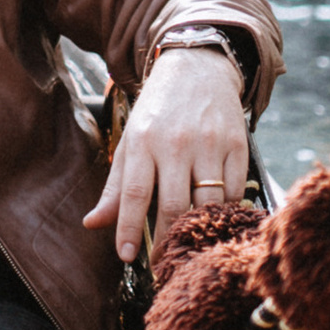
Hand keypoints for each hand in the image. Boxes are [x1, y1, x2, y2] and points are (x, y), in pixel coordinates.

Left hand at [85, 47, 249, 262]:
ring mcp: (209, 143)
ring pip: (207, 202)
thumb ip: (115, 187)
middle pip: (173, 204)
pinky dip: (224, 210)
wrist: (198, 67)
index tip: (127, 257)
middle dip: (168, 239)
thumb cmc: (158, 111)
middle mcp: (175, 142)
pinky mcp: (237, 144)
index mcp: (142, 141)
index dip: (130, 229)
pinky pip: (233, 191)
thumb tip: (92, 224)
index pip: (134, 194)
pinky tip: (215, 218)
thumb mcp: (130, 141)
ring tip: (190, 245)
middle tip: (163, 262)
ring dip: (198, 228)